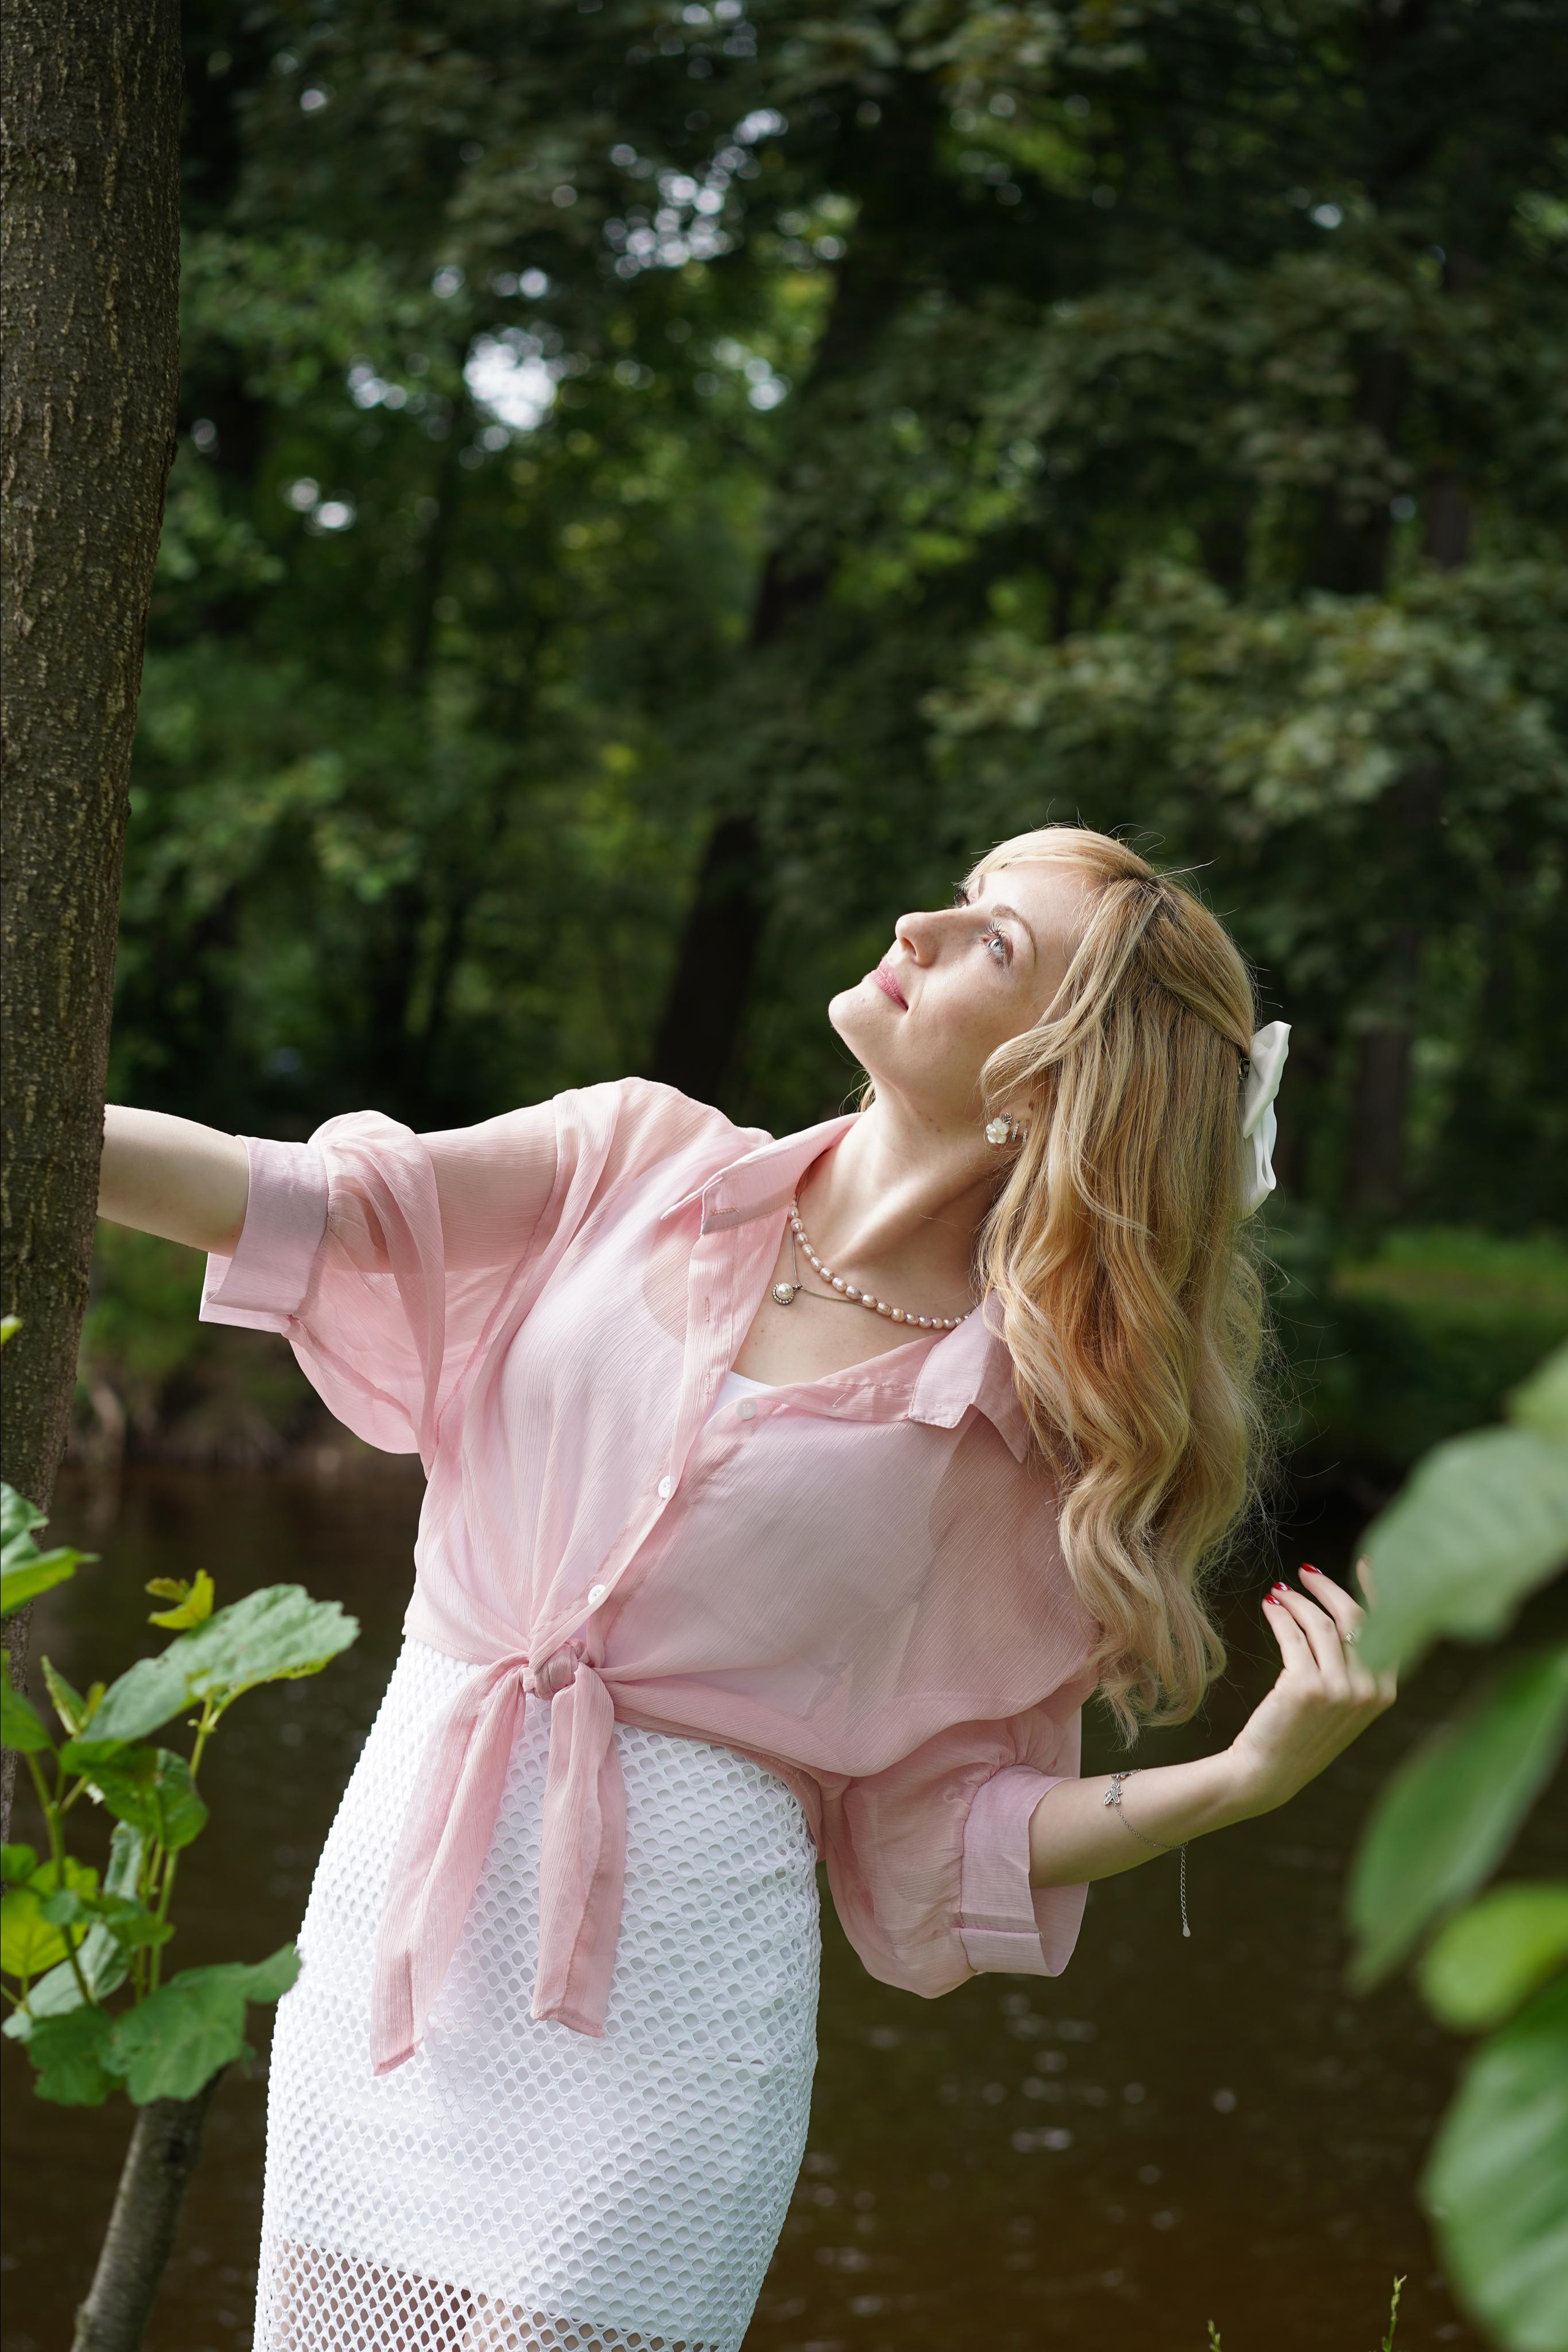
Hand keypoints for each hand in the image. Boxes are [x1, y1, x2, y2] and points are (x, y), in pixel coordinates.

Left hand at [1226, 1561, 1397, 1816]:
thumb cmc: (1302, 1732)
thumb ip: (1354, 1663)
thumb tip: (1343, 1609)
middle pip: (1354, 1617)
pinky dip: (1279, 1615)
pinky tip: (1269, 1607)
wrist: (1268, 1772)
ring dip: (1296, 1601)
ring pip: (1319, 1622)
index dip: (1374, 1590)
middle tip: (1305, 1572)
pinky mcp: (1305, 1687)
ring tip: (1278, 1594)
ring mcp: (1339, 1689)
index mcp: (1385, 1692)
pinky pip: (1292, 1635)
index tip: (1364, 1563)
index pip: (1387, 1628)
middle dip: (1328, 1588)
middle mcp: (1368, 1690)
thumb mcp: (1342, 1700)